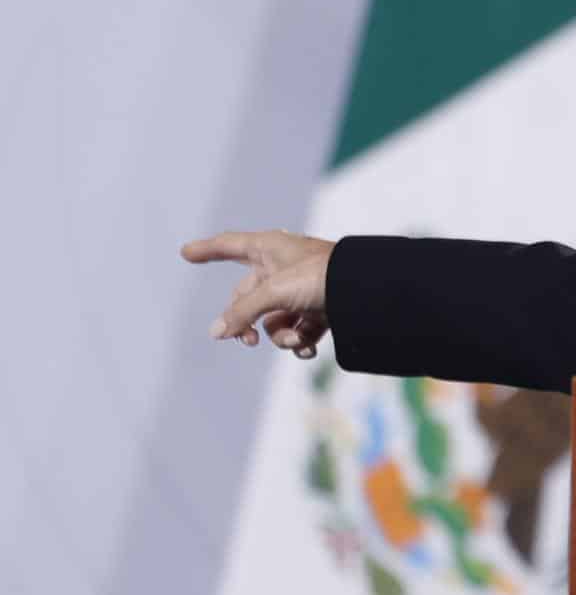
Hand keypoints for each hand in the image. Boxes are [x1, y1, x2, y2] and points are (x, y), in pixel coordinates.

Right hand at [183, 230, 334, 356]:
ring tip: (297, 339)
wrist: (370, 292)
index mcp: (270, 248)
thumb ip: (242, 312)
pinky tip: (308, 349)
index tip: (186, 252)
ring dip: (281, 337)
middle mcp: (283, 267)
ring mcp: (301, 290)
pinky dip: (301, 343)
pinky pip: (298, 332)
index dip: (208, 249)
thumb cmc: (321, 276)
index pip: (230, 245)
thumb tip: (217, 332)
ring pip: (273, 321)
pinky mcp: (320, 310)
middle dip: (248, 324)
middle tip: (250, 341)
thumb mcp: (274, 292)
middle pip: (247, 299)